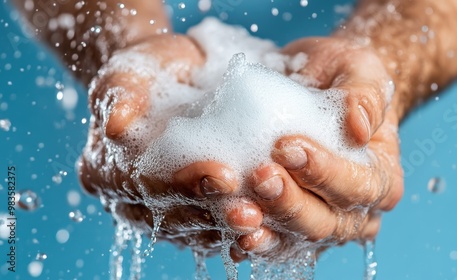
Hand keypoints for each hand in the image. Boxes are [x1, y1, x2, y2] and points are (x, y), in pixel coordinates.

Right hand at [78, 33, 264, 252]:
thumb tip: (117, 125)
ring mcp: (160, 210)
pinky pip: (210, 232)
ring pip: (193, 232)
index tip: (224, 176)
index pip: (142, 184)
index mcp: (105, 168)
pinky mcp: (189, 212)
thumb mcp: (129, 72)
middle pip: (170, 217)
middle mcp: (129, 199)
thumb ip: (121, 94)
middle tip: (249, 213)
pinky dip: (235, 235)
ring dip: (228, 232)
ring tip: (262, 225)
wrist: (171, 77)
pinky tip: (261, 235)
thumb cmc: (150, 72)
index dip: (182, 185)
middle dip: (212, 216)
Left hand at [230, 37, 403, 259]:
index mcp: (381, 180)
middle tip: (260, 176)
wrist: (315, 89)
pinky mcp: (289, 227)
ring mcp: (320, 224)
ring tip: (238, 212)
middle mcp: (354, 212)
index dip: (324, 173)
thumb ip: (365, 94)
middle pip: (324, 222)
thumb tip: (359, 127)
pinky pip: (272, 241)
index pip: (357, 186)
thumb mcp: (359, 69)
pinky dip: (252, 239)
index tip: (288, 147)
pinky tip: (231, 233)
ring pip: (294, 239)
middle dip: (290, 203)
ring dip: (266, 229)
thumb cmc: (340, 80)